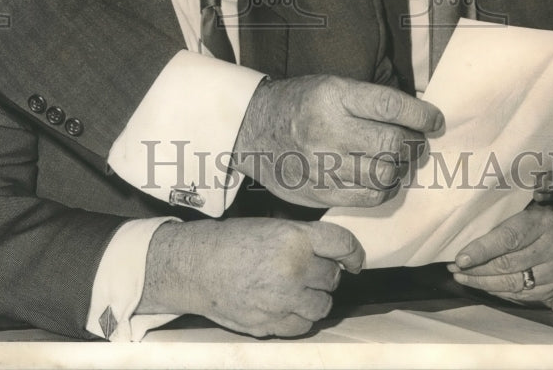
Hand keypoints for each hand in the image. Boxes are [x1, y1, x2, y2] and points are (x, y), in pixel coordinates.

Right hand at [141, 218, 363, 336]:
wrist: (197, 266)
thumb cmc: (231, 241)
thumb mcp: (271, 227)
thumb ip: (303, 240)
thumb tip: (332, 255)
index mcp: (294, 238)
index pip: (342, 244)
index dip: (354, 254)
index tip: (355, 261)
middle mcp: (294, 269)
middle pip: (332, 277)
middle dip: (324, 274)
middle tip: (307, 270)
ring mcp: (283, 300)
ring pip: (322, 306)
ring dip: (315, 298)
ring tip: (297, 290)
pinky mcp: (272, 324)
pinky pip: (303, 326)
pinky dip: (299, 318)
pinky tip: (285, 305)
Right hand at [234, 75, 443, 207]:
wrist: (253, 130)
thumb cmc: (300, 104)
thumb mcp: (329, 86)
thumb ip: (367, 100)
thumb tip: (416, 116)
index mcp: (333, 96)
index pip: (390, 105)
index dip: (421, 115)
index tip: (435, 120)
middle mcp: (328, 129)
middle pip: (393, 143)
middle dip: (414, 143)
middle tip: (414, 141)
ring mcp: (323, 164)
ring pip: (385, 173)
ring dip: (401, 167)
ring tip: (397, 159)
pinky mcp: (321, 192)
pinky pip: (371, 197)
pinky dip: (385, 187)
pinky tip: (381, 177)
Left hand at [447, 203, 552, 308]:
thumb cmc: (534, 216)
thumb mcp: (519, 209)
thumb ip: (498, 224)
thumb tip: (466, 247)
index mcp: (542, 222)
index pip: (507, 239)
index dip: (481, 250)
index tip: (459, 258)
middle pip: (508, 265)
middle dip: (477, 269)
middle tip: (454, 269)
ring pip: (513, 284)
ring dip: (483, 283)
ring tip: (463, 278)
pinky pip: (522, 296)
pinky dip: (500, 292)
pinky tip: (484, 286)